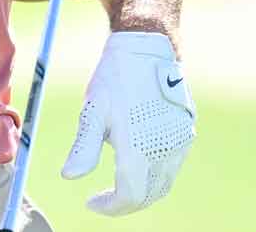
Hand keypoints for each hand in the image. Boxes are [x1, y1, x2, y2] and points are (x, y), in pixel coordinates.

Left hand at [61, 32, 194, 214]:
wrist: (147, 49)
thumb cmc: (115, 79)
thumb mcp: (93, 112)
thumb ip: (83, 148)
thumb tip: (68, 176)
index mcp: (140, 147)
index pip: (130, 196)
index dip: (110, 207)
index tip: (91, 202)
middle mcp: (166, 149)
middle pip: (149, 195)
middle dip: (126, 203)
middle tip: (103, 199)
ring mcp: (180, 141)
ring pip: (163, 183)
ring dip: (142, 191)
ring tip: (117, 184)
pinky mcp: (187, 132)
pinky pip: (172, 166)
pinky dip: (154, 175)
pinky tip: (135, 163)